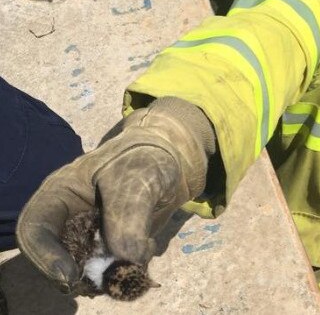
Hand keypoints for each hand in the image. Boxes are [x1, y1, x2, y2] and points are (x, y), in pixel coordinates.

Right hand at [16, 97, 214, 293]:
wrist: (170, 163)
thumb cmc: (145, 159)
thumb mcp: (138, 179)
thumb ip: (128, 217)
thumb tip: (126, 260)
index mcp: (59, 193)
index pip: (34, 230)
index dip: (45, 257)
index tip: (71, 275)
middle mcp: (66, 220)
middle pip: (57, 260)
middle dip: (85, 271)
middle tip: (116, 271)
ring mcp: (86, 237)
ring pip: (85, 271)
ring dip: (111, 272)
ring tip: (142, 247)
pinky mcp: (108, 250)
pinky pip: (109, 272)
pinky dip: (127, 269)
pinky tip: (147, 247)